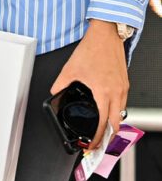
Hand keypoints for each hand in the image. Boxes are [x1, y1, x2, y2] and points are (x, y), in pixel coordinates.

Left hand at [50, 19, 129, 149]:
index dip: (97, 139)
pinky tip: (108, 110)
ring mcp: (123, 88)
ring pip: (121, 115)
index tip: (91, 145)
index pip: (103, 124)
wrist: (106, 35)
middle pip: (116, 125)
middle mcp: (116, 93)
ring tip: (102, 129)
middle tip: (97, 143)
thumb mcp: (70, 68)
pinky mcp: (125, 83)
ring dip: (113, 124)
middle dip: (107, 137)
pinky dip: (116, 111)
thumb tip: (55, 93)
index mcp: (103, 92)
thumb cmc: (91, 49)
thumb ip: (61, 83)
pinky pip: (123, 103)